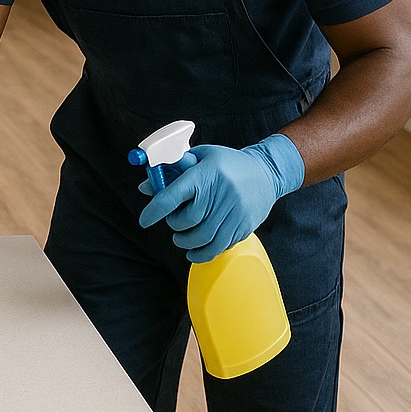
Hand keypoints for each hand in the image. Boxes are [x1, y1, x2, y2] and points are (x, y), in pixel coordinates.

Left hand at [138, 133, 304, 262]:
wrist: (266, 171)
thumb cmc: (226, 163)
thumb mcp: (200, 157)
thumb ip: (173, 171)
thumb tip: (146, 188)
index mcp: (205, 173)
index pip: (173, 195)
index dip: (155, 210)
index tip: (144, 220)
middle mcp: (220, 192)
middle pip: (187, 220)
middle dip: (174, 225)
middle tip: (173, 223)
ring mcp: (235, 211)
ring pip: (202, 238)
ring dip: (186, 243)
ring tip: (181, 239)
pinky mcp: (244, 225)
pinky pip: (220, 246)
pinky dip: (203, 253)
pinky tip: (195, 251)